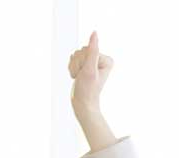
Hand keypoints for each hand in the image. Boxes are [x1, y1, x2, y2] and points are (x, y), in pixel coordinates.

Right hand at [68, 32, 118, 151]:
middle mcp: (101, 59)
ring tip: (80, 78)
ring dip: (74, 67)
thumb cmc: (88, 89)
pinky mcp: (85, 65)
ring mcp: (92, 62)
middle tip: (83, 77)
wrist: (82, 103)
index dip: (83, 62)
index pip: (87, 49)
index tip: (88, 74)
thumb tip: (95, 33)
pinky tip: (77, 77)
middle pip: (81, 51)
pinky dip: (72, 69)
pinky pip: (72, 59)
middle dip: (78, 64)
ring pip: (75, 55)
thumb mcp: (89, 69)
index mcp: (107, 59)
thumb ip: (92, 50)